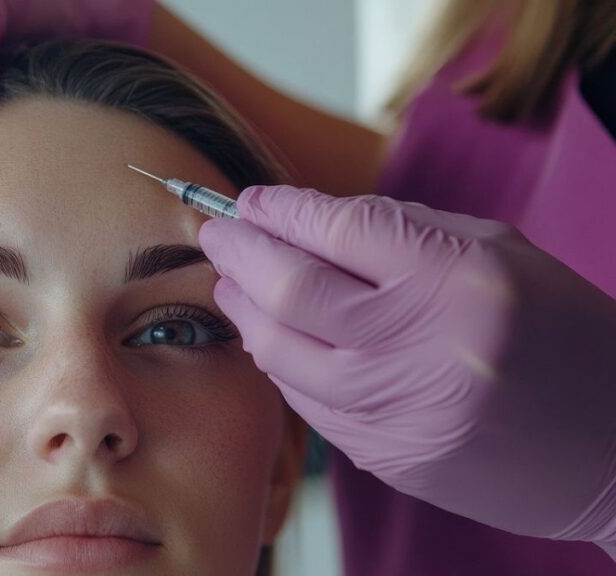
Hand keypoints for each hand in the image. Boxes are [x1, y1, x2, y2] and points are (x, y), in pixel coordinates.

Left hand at [199, 185, 615, 553]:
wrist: (613, 447)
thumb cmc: (563, 335)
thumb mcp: (499, 253)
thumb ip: (400, 232)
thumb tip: (305, 220)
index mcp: (459, 281)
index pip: (339, 230)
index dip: (282, 210)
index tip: (251, 201)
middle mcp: (422, 348)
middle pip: (290, 292)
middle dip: (239, 252)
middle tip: (216, 232)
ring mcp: (400, 413)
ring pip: (280, 354)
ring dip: (244, 310)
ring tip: (233, 282)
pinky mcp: (387, 457)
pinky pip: (305, 401)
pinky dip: (279, 360)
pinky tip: (273, 335)